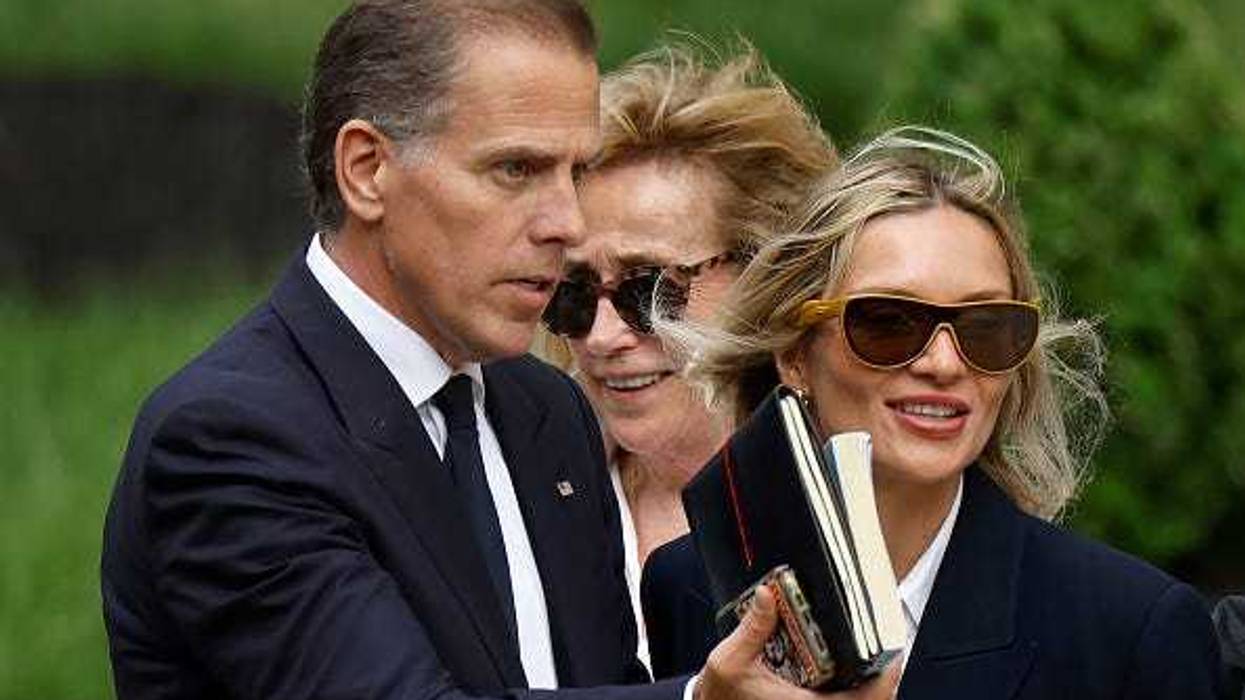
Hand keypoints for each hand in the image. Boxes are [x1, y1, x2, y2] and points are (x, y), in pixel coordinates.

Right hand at [694, 586, 900, 699]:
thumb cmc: (719, 695)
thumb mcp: (728, 660)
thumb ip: (752, 628)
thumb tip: (768, 595)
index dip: (885, 680)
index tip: (893, 656)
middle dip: (882, 677)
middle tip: (887, 648)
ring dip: (867, 682)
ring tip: (871, 651)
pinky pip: (840, 699)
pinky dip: (851, 686)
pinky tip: (846, 663)